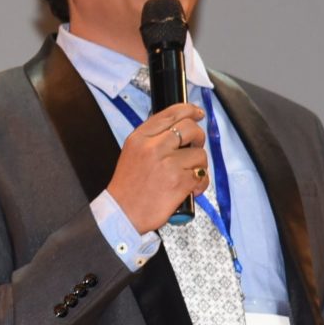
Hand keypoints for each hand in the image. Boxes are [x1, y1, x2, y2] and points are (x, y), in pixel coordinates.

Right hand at [106, 103, 207, 232]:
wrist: (122, 213)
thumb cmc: (127, 187)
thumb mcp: (132, 153)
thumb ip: (153, 139)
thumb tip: (180, 129)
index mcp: (139, 138)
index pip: (170, 114)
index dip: (189, 111)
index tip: (197, 113)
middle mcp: (153, 148)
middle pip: (190, 128)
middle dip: (198, 137)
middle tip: (194, 147)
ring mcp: (168, 165)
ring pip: (200, 154)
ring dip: (198, 166)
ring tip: (186, 176)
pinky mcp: (180, 182)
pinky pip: (202, 176)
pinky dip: (200, 183)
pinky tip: (189, 188)